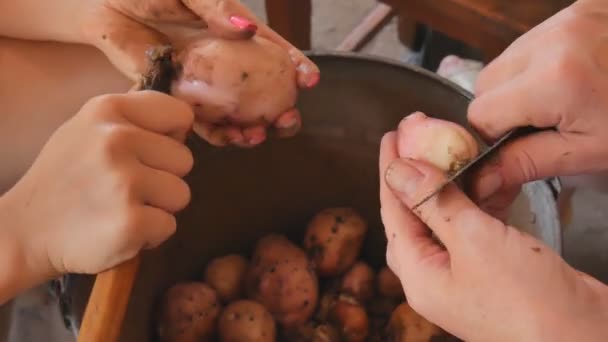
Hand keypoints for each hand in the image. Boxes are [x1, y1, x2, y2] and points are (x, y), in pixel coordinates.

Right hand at [2, 91, 193, 277]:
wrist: (26, 232)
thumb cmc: (66, 178)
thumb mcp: (89, 129)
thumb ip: (133, 120)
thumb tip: (183, 123)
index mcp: (108, 110)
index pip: (180, 114)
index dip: (172, 138)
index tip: (151, 153)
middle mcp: (117, 140)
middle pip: (185, 159)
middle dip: (163, 177)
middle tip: (127, 187)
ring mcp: (124, 182)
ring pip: (181, 194)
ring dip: (158, 207)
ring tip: (124, 207)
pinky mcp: (131, 222)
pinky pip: (169, 226)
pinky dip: (150, 235)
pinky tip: (121, 229)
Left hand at [80, 0, 319, 146]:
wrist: (106, 6)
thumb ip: (218, 7)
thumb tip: (248, 31)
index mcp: (236, 33)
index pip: (274, 52)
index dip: (296, 66)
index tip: (310, 81)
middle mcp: (226, 62)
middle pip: (263, 92)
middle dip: (282, 109)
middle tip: (289, 120)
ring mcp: (205, 83)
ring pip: (238, 113)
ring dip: (253, 129)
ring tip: (259, 136)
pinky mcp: (180, 99)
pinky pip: (204, 122)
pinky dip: (219, 134)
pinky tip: (231, 139)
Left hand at [379, 132, 607, 340]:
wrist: (583, 337)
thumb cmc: (528, 302)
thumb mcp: (474, 241)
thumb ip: (434, 203)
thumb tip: (399, 170)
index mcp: (419, 276)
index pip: (392, 211)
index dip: (391, 170)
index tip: (392, 137)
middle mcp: (436, 276)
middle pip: (414, 215)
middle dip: (416, 174)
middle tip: (417, 139)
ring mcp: (464, 273)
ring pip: (446, 219)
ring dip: (450, 185)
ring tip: (451, 150)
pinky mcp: (493, 269)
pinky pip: (474, 228)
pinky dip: (478, 202)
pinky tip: (486, 177)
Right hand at [467, 0, 607, 214]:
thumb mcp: (588, 153)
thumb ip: (526, 162)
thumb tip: (482, 179)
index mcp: (552, 79)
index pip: (480, 111)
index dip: (493, 135)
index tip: (518, 145)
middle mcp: (550, 40)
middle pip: (486, 82)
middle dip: (502, 108)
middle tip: (541, 124)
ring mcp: (562, 19)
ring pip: (505, 61)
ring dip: (518, 86)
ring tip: (559, 100)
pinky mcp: (574, 9)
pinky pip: (530, 43)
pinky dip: (537, 65)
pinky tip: (567, 78)